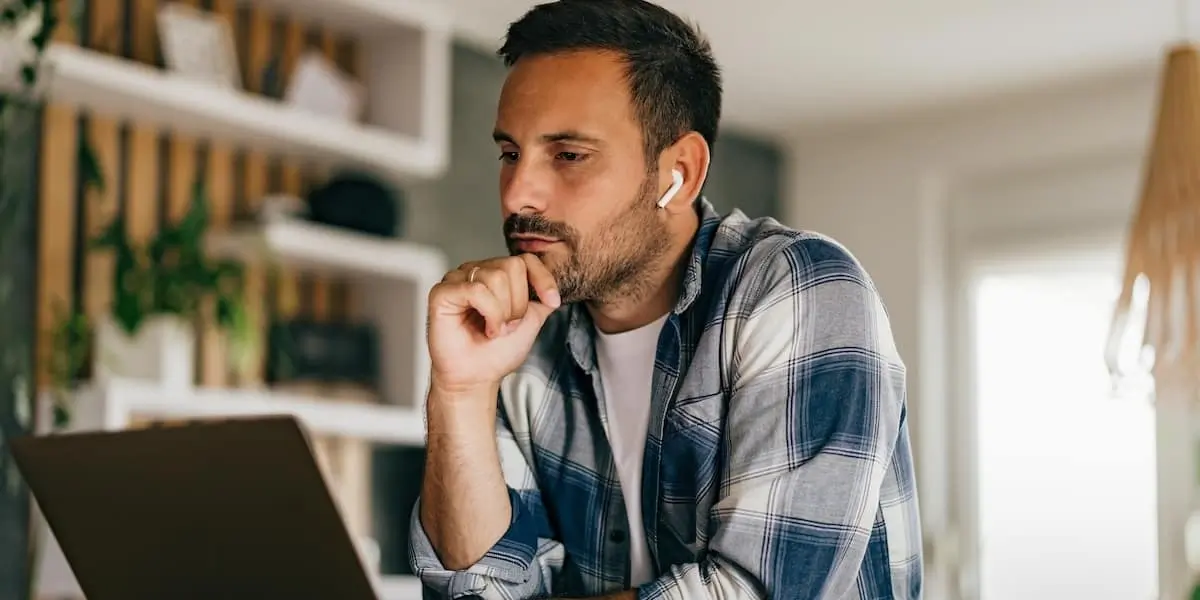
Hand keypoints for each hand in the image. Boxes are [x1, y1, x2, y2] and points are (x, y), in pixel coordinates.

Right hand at [427, 254, 560, 393]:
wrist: (476, 378)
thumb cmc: (497, 353)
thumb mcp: (531, 321)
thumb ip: (542, 298)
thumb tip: (554, 284)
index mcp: (497, 276)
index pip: (525, 259)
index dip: (542, 278)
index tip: (552, 301)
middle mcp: (477, 273)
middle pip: (512, 266)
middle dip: (518, 303)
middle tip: (508, 326)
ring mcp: (458, 280)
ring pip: (495, 277)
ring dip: (503, 312)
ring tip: (495, 329)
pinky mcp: (442, 292)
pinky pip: (476, 290)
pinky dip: (489, 313)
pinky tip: (486, 329)